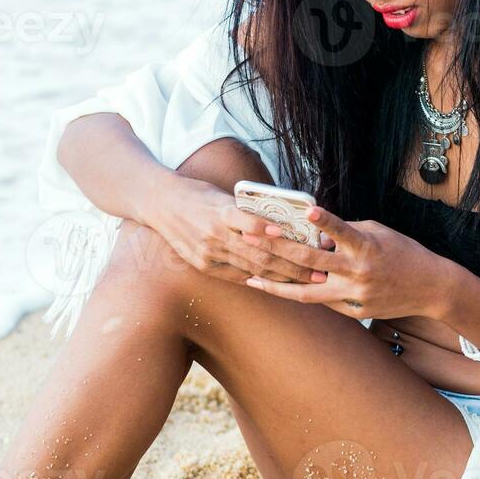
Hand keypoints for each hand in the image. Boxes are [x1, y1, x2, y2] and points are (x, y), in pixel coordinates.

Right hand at [146, 178, 335, 284]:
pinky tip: (277, 285)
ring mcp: (208, 253)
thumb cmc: (197, 193)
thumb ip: (247, 211)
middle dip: (294, 266)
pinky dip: (257, 279)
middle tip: (320, 271)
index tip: (305, 243)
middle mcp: (215, 235)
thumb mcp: (222, 195)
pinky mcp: (203, 265)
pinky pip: (236, 276)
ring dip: (282, 277)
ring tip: (306, 282)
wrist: (160, 203)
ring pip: (252, 269)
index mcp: (222, 212)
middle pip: (261, 254)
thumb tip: (282, 224)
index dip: (280, 237)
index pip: (255, 226)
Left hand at [239, 205, 447, 319]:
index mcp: (365, 247)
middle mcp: (357, 272)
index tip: (308, 212)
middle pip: (310, 262)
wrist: (430, 288)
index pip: (341, 231)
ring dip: (277, 285)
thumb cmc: (403, 252)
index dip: (325, 222)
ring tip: (252, 279)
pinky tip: (284, 287)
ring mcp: (354, 295)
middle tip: (250, 238)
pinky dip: (306, 292)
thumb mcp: (377, 233)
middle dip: (277, 249)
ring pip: (306, 293)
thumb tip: (314, 234)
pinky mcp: (354, 312)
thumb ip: (345, 232)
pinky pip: (324, 301)